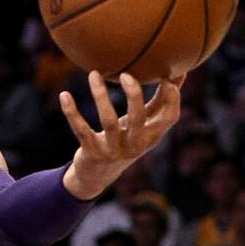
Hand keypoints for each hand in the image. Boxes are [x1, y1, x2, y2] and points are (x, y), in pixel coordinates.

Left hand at [59, 71, 182, 199]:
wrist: (97, 174)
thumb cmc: (125, 139)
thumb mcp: (143, 124)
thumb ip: (159, 101)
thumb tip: (179, 71)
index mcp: (152, 136)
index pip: (170, 118)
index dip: (172, 97)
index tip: (166, 75)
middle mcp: (135, 144)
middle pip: (138, 118)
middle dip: (133, 95)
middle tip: (126, 73)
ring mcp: (113, 150)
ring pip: (108, 121)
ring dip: (100, 96)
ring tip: (94, 74)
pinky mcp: (91, 152)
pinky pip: (81, 130)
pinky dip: (72, 112)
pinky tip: (65, 95)